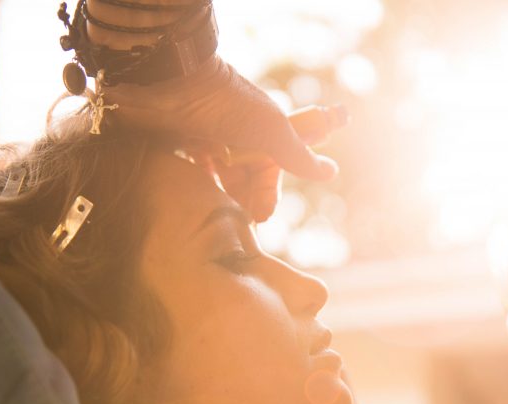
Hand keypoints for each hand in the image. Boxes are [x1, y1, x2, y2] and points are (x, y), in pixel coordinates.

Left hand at [103, 56, 337, 218]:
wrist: (176, 80)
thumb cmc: (230, 106)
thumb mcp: (273, 132)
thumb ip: (299, 155)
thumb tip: (332, 171)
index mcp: (264, 133)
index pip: (270, 173)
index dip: (267, 195)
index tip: (261, 216)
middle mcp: (239, 136)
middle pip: (245, 179)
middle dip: (243, 198)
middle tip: (238, 218)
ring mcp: (210, 138)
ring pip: (219, 177)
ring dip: (219, 193)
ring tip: (214, 208)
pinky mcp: (183, 141)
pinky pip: (192, 169)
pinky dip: (194, 181)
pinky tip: (191, 191)